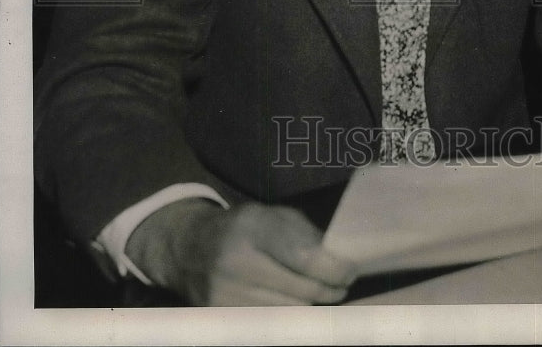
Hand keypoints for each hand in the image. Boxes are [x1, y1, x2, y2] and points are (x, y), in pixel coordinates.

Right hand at [125, 198, 355, 304]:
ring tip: (318, 292)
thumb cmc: (244, 228)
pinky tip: (293, 304)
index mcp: (253, 226)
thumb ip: (307, 236)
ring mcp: (224, 294)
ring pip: (290, 313)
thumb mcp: (273, 216)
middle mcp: (235, 261)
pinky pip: (270, 325)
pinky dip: (287, 318)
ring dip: (309, 306)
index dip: (335, 270)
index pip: (306, 257)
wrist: (191, 248)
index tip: (350, 272)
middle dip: (328, 291)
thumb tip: (341, 262)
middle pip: (302, 291)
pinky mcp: (220, 318)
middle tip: (341, 286)